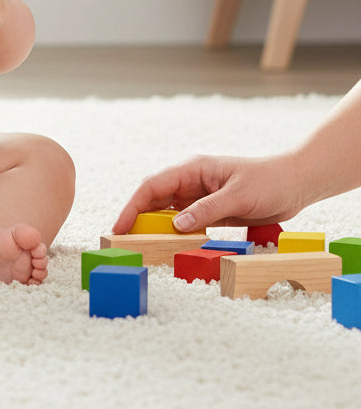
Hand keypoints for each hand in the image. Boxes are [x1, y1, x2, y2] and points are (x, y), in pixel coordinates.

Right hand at [112, 152, 305, 234]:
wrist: (296, 183)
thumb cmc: (268, 182)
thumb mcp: (237, 196)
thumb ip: (206, 210)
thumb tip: (176, 225)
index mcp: (192, 169)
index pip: (152, 186)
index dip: (132, 206)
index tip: (119, 226)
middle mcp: (191, 181)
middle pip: (155, 198)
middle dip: (137, 218)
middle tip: (124, 241)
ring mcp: (200, 195)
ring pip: (168, 211)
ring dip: (155, 226)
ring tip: (141, 245)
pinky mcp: (211, 209)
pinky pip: (186, 220)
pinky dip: (176, 232)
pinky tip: (171, 244)